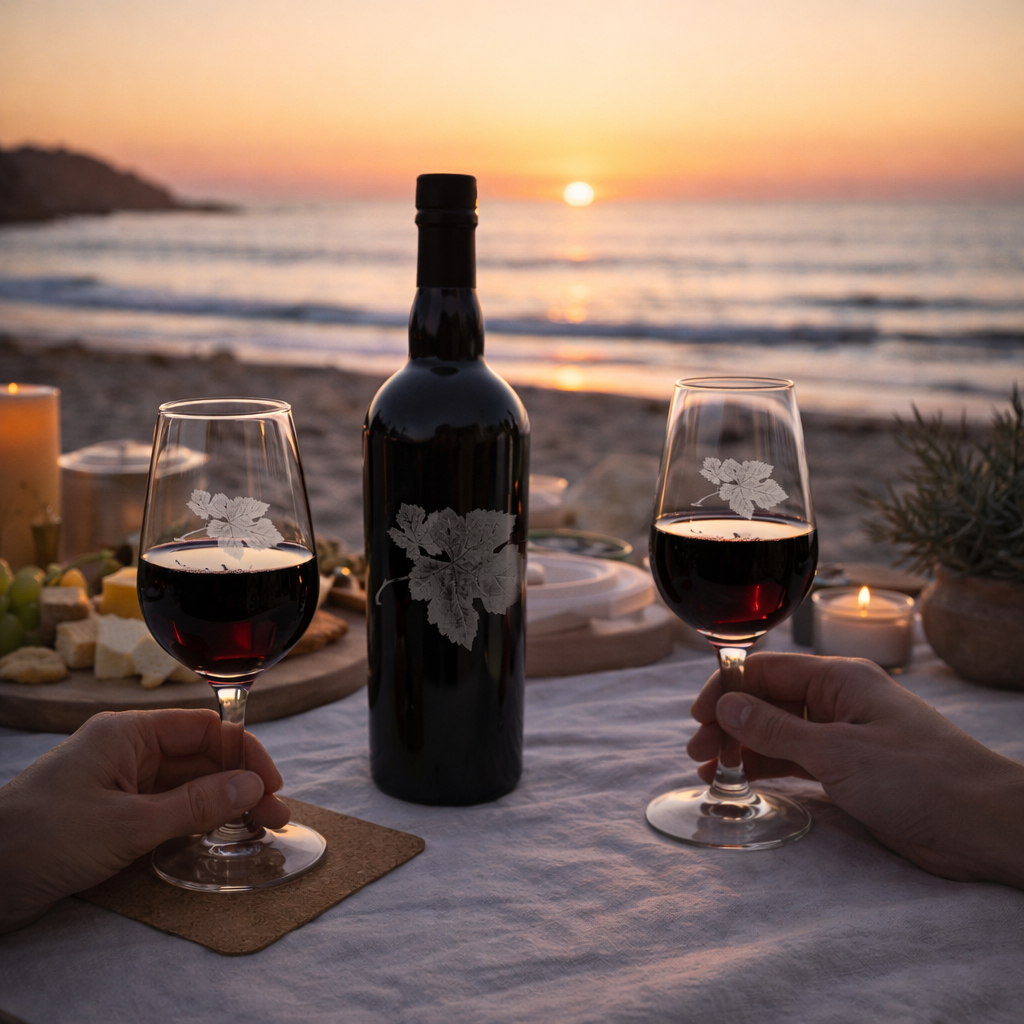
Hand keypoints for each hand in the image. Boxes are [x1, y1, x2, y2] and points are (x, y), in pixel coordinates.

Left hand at [0, 709, 289, 932]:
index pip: (203, 730)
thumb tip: (253, 786)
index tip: (273, 786)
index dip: (243, 754)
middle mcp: (126, 752)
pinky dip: (193, 821)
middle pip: (198, 759)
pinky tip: (216, 835)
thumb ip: (194, 805)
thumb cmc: (43, 839)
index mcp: (128, 733)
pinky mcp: (109, 816)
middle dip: (239, 784)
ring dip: (221, 805)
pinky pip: (164, 810)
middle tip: (274, 819)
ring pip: (184, 786)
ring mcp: (117, 784)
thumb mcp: (128, 824)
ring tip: (256, 830)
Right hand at [687, 653, 1023, 888]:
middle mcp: (838, 701)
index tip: (695, 718)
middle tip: (697, 753)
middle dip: (728, 723)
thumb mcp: (838, 752)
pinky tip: (743, 778)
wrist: (985, 825)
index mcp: (839, 680)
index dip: (726, 690)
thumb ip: (776, 729)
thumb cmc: (919, 778)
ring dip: (743, 747)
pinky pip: (796, 759)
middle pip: (767, 701)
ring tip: (710, 769)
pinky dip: (767, 766)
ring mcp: (844, 735)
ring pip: (778, 732)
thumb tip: (724, 705)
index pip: (766, 671)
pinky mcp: (850, 769)